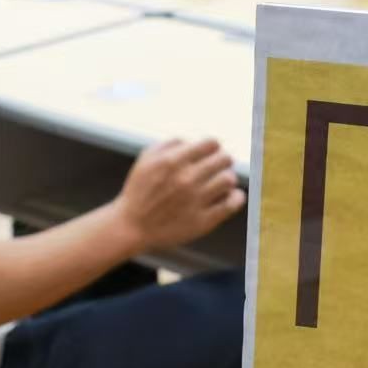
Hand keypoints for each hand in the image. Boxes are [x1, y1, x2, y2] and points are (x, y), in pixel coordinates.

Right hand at [114, 138, 244, 251]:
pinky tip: (230, 196)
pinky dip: (236, 197)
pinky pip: (232, 204)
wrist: (131, 226)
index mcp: (172, 161)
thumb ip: (171, 143)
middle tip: (216, 168)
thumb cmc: (139, 190)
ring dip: (227, 178)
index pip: (212, 143)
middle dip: (221, 161)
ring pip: (229, 179)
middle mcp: (185, 179)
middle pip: (224, 159)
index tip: (209, 154)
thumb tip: (194, 141)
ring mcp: (195, 201)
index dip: (212, 147)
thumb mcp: (146, 159)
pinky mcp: (202, 221)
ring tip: (219, 183)